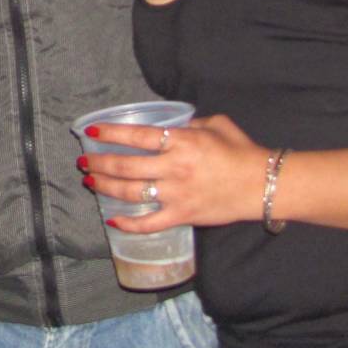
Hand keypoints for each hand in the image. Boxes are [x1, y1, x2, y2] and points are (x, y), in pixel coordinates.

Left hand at [79, 115, 262, 231]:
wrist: (263, 184)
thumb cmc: (242, 151)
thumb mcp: (217, 124)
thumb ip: (190, 123)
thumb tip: (172, 125)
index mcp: (181, 142)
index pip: (137, 136)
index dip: (110, 134)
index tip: (91, 132)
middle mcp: (174, 168)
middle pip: (126, 166)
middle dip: (99, 162)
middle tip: (83, 161)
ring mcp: (176, 194)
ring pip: (131, 193)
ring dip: (106, 186)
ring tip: (90, 181)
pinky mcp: (182, 216)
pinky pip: (149, 223)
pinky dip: (128, 223)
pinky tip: (112, 218)